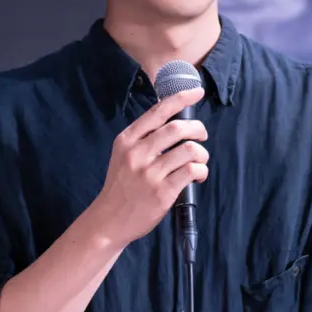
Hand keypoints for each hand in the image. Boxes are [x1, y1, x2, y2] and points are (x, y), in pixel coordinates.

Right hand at [92, 87, 207, 246]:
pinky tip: (198, 176)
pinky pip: (192, 171)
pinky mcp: (162, 192)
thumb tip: (175, 121)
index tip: (197, 92)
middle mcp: (137, 154)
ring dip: (202, 153)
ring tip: (200, 161)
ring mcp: (150, 174)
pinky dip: (201, 171)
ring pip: (189, 150)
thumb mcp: (123, 155)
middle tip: (201, 137)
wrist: (109, 220)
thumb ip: (144, 139)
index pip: (158, 112)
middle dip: (198, 129)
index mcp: (127, 140)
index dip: (181, 98)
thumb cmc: (121, 186)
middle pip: (178, 128)